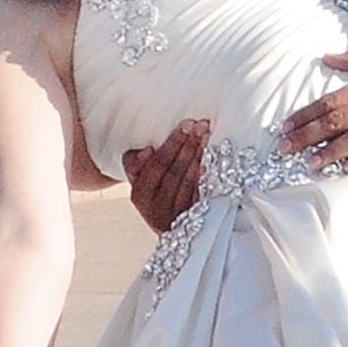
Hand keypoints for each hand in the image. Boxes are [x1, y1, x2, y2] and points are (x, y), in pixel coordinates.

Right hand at [121, 118, 208, 234]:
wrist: (164, 222)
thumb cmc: (151, 190)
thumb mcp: (137, 178)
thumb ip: (135, 162)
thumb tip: (148, 151)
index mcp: (140, 194)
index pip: (157, 164)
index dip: (172, 144)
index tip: (186, 124)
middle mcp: (156, 207)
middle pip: (174, 171)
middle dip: (188, 145)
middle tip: (200, 125)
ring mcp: (175, 215)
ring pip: (188, 181)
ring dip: (199, 156)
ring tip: (206, 135)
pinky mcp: (191, 219)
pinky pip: (199, 194)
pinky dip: (205, 175)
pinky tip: (211, 159)